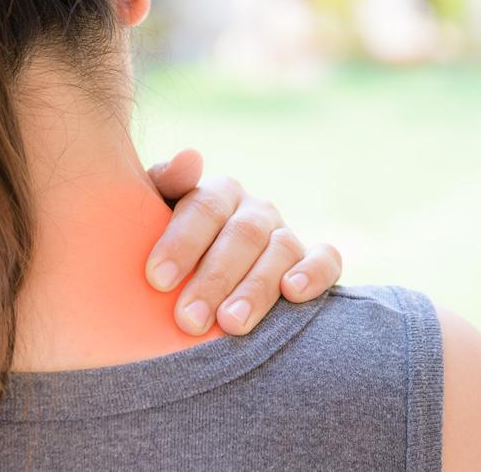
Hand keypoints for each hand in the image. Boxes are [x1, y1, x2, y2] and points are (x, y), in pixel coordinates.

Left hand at [146, 149, 342, 335]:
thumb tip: (190, 157)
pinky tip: (293, 293)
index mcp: (217, 193)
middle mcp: (255, 210)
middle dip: (214, 279)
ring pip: (281, 250)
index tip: (157, 279)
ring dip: (257, 288)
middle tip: (189, 319)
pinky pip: (326, 259)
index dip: (182, 242)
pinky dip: (314, 273)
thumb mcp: (153, 217)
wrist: (198, 281)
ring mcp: (286, 235)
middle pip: (242, 235)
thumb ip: (165, 184)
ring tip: (231, 324)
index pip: (204, 208)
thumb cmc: (168, 253)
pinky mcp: (314, 261)